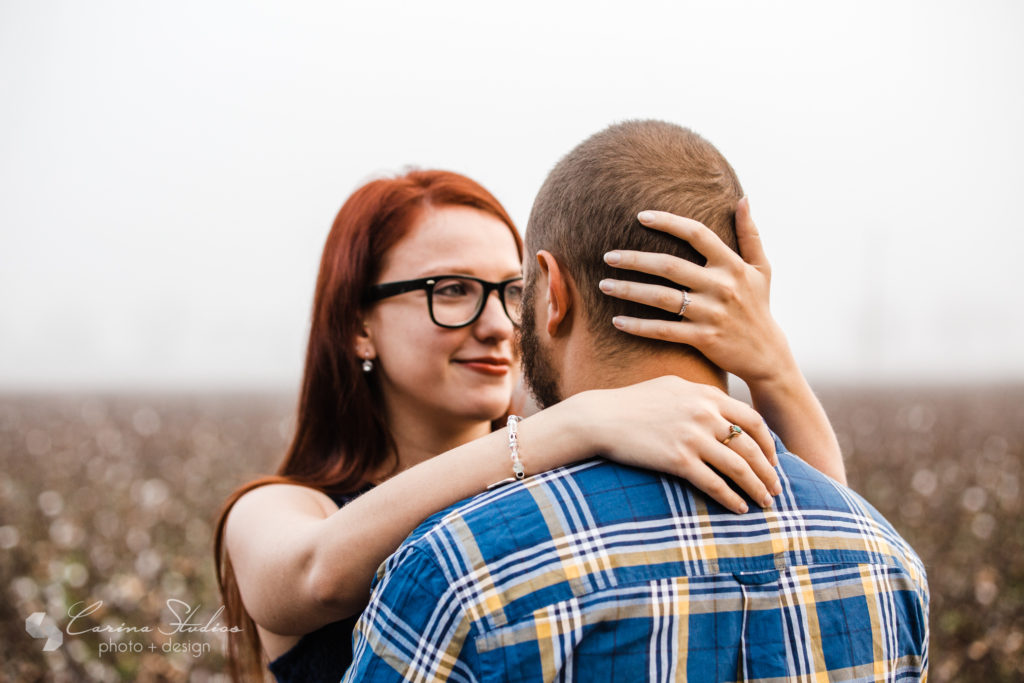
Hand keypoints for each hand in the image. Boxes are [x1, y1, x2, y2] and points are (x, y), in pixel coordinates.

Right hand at [573, 376, 780, 513]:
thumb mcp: (671, 387)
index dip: (768, 442)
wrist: (600, 417)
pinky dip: (731, 499)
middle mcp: (704, 414)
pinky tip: (739, 508)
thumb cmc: (632, 403)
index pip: (752, 419)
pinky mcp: (678, 459)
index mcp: (706, 395)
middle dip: (769, 470)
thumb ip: (699, 395)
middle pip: (751, 446)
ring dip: (757, 488)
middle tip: (776, 487)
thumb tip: (719, 406)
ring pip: (739, 467)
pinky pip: (714, 484)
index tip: (772, 459)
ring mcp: (692, 437)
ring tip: (765, 502)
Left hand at [599, 199, 797, 386]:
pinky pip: (663, 330)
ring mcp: (711, 314)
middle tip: (608, 256)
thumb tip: (743, 199)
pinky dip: (639, 326)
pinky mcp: (703, 338)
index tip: (640, 216)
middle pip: (670, 266)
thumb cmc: (758, 306)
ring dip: (629, 290)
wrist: (766, 354)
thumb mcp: (761, 269)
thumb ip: (750, 234)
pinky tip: (617, 321)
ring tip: (604, 285)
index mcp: (733, 265)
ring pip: (662, 298)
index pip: (697, 234)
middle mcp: (722, 286)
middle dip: (635, 259)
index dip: (669, 222)